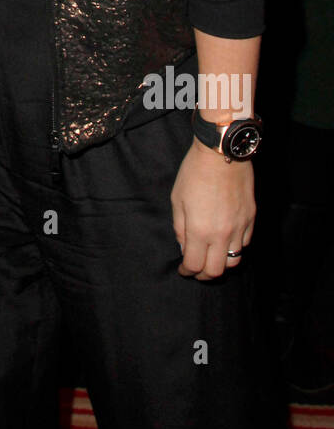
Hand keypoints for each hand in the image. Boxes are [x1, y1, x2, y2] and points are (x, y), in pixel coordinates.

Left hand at [171, 138, 254, 279]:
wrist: (222, 153)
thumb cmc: (194, 173)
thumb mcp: (178, 199)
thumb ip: (180, 228)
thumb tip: (184, 247)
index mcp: (200, 230)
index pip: (195, 265)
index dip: (187, 272)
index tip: (183, 270)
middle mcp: (222, 234)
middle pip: (217, 270)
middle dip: (204, 275)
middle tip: (197, 270)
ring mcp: (239, 227)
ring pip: (235, 261)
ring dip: (222, 264)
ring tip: (213, 258)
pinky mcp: (251, 219)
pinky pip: (245, 244)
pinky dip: (235, 249)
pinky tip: (226, 242)